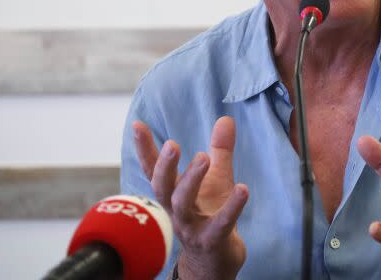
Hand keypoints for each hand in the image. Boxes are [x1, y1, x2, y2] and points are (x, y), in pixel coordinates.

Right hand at [133, 116, 248, 279]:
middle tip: (172, 144)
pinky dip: (231, 207)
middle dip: (165, 165)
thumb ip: (220, 150)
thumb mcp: (216, 179)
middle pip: (163, 187)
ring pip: (183, 204)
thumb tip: (226, 118)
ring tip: (204, 157)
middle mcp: (177, 209)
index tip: (137, 125)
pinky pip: (220, 224)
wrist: (214, 261)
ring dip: (191, 180)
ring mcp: (192, 227)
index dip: (145, 148)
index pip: (154, 169)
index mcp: (173, 193)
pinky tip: (242, 188)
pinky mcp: (212, 240)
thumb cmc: (210, 214)